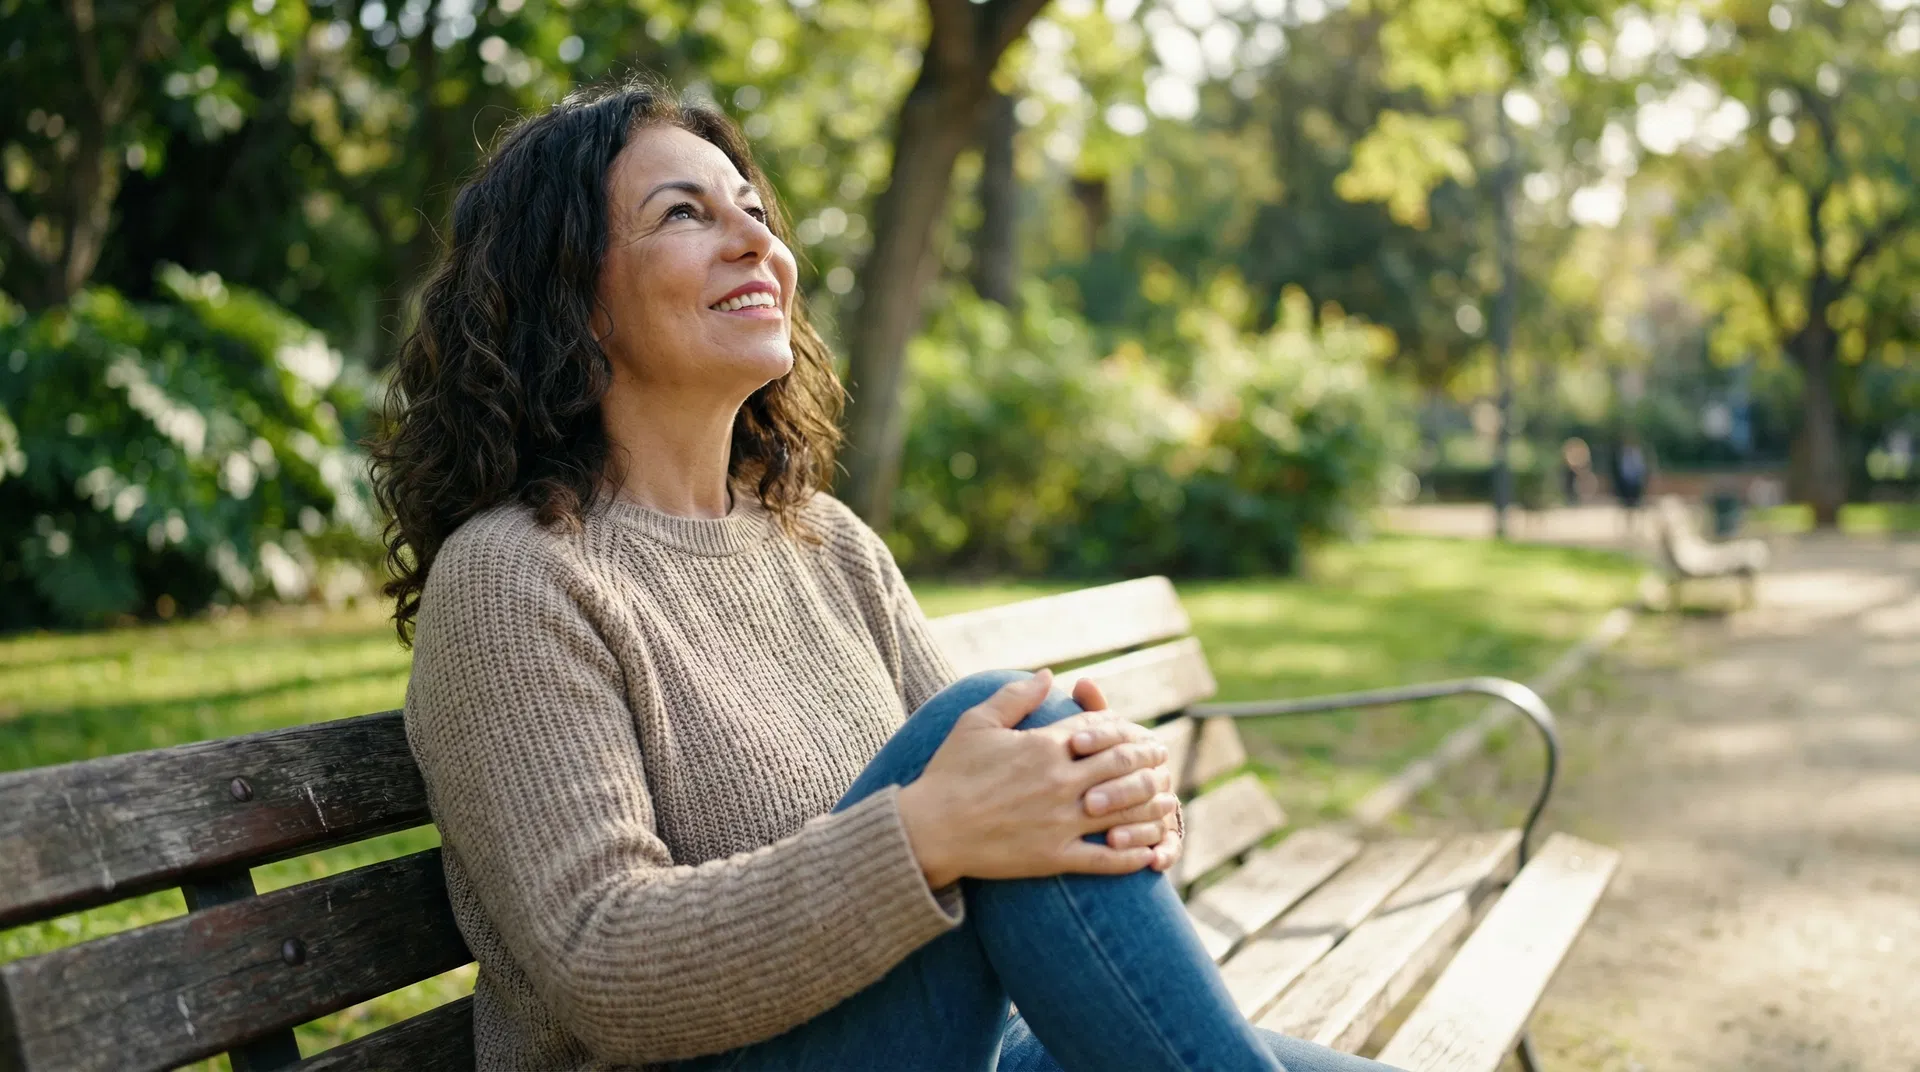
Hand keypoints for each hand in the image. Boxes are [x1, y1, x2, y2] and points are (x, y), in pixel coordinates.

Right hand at [896, 670, 1173, 887]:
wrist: (928, 830)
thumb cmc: (949, 773)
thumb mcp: (976, 723)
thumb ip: (1016, 695)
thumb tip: (1048, 673)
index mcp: (1044, 747)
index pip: (1100, 731)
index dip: (1123, 728)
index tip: (1136, 730)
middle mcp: (1059, 782)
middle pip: (1122, 767)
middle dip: (1149, 762)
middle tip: (1164, 760)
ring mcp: (1060, 822)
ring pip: (1123, 812)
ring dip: (1153, 807)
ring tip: (1170, 802)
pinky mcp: (1054, 858)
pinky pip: (1105, 860)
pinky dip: (1133, 856)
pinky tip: (1149, 853)